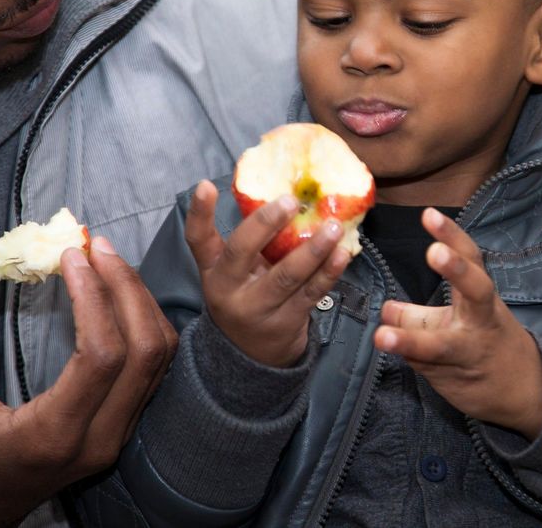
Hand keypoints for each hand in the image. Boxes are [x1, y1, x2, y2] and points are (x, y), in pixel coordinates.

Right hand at [0, 237, 177, 527]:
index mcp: (52, 436)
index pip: (102, 354)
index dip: (95, 296)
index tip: (71, 256)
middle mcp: (98, 439)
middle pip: (145, 350)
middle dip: (125, 287)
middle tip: (94, 246)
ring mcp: (118, 436)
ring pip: (159, 356)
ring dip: (140, 299)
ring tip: (106, 260)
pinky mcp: (125, 426)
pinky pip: (155, 366)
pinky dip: (144, 320)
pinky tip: (116, 291)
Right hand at [185, 180, 350, 367]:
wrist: (251, 355)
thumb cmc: (246, 296)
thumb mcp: (233, 272)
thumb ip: (249, 240)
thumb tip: (282, 191)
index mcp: (214, 270)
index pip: (198, 239)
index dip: (199, 213)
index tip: (205, 185)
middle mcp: (229, 289)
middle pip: (242, 252)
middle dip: (266, 223)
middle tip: (291, 200)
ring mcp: (258, 308)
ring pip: (286, 275)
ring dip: (313, 249)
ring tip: (333, 225)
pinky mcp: (287, 322)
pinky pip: (311, 293)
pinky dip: (329, 272)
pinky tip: (342, 254)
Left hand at [373, 208, 541, 439]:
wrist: (525, 392)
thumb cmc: (486, 343)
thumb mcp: (458, 320)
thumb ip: (418, 316)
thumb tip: (386, 310)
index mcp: (482, 297)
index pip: (471, 258)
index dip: (452, 235)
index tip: (429, 214)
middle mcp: (481, 320)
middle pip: (477, 290)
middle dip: (458, 270)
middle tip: (434, 252)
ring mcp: (470, 352)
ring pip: (442, 346)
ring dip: (410, 341)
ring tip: (382, 336)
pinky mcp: (458, 381)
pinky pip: (426, 368)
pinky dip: (407, 359)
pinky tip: (389, 350)